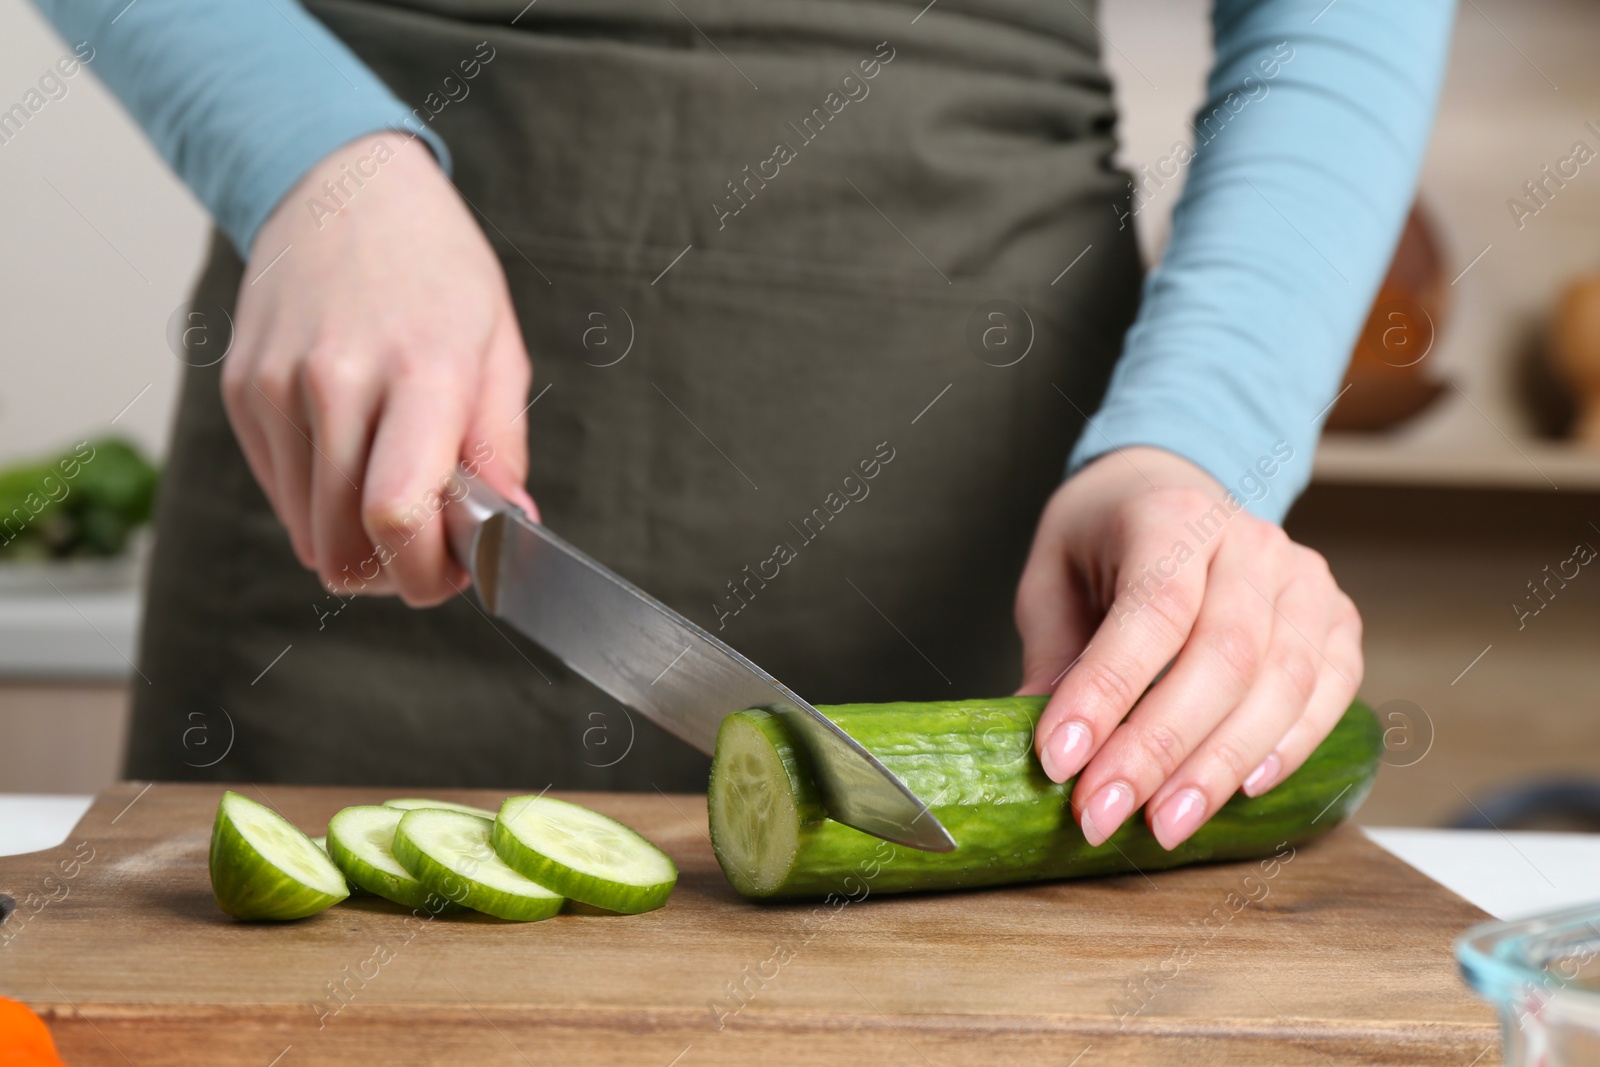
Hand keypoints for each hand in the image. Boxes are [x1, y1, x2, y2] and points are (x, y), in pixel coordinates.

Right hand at [221, 133, 535, 605]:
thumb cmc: (437, 271)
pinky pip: (281, 496)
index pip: (396, 512)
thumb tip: (513, 531)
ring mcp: (276, 386)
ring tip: (397, 501)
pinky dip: (320, 505)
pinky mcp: (240, 392)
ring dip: (357, 544)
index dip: (426, 574)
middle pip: (345, 542)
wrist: (343, 187)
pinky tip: (354, 458)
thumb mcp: (496, 347)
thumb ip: (500, 448)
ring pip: (307, 533)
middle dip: (397, 575)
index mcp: (419, 368)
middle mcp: (336, 378)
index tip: (455, 577)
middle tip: (433, 553)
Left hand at [1014, 446, 1362, 849]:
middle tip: (1103, 814)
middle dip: (1158, 748)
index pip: (1150, 609)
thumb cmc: (1103, 540)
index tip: (1060, 762)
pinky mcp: (1336, 618)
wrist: (1170, 489)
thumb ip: (1053, 657)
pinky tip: (1242, 790)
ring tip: (1163, 824)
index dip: (1107, 692)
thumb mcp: (1052, 579)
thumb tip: (1044, 755)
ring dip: (1218, 766)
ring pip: (1281, 683)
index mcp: (1172, 514)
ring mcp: (1303, 579)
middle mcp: (1250, 542)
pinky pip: (1328, 691)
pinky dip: (1289, 747)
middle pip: (1222, 656)